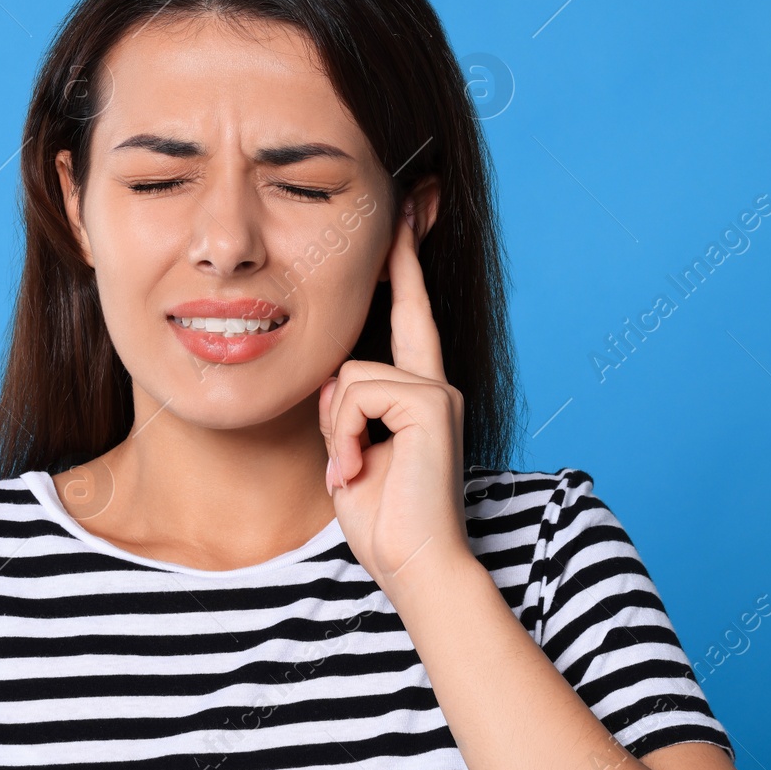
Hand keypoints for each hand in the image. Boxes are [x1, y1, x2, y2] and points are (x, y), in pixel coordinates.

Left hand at [318, 195, 472, 598]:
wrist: (417, 566)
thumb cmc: (383, 521)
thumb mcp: (352, 451)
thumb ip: (347, 408)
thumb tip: (336, 378)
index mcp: (418, 395)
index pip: (410, 317)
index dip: (407, 266)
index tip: (408, 214)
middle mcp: (436, 384)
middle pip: (400, 311)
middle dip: (402, 256)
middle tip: (410, 203)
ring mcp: (437, 390)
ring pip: (348, 374)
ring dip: (334, 428)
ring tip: (351, 470)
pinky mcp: (431, 403)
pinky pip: (355, 393)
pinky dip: (342, 435)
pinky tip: (357, 471)